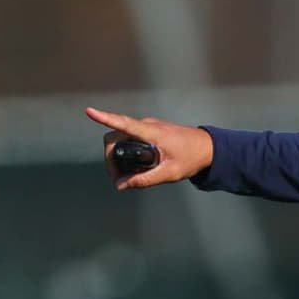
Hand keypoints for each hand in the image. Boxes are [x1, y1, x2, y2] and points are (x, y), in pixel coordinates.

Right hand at [85, 108, 214, 189]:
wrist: (208, 147)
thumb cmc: (192, 158)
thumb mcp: (169, 173)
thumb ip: (145, 180)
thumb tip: (121, 186)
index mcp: (152, 132)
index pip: (123, 123)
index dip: (105, 118)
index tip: (89, 112)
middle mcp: (147, 125)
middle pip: (116, 135)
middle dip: (110, 156)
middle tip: (117, 179)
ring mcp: (147, 127)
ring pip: (122, 138)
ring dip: (117, 156)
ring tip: (125, 177)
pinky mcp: (149, 131)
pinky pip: (130, 139)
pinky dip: (126, 152)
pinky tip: (134, 168)